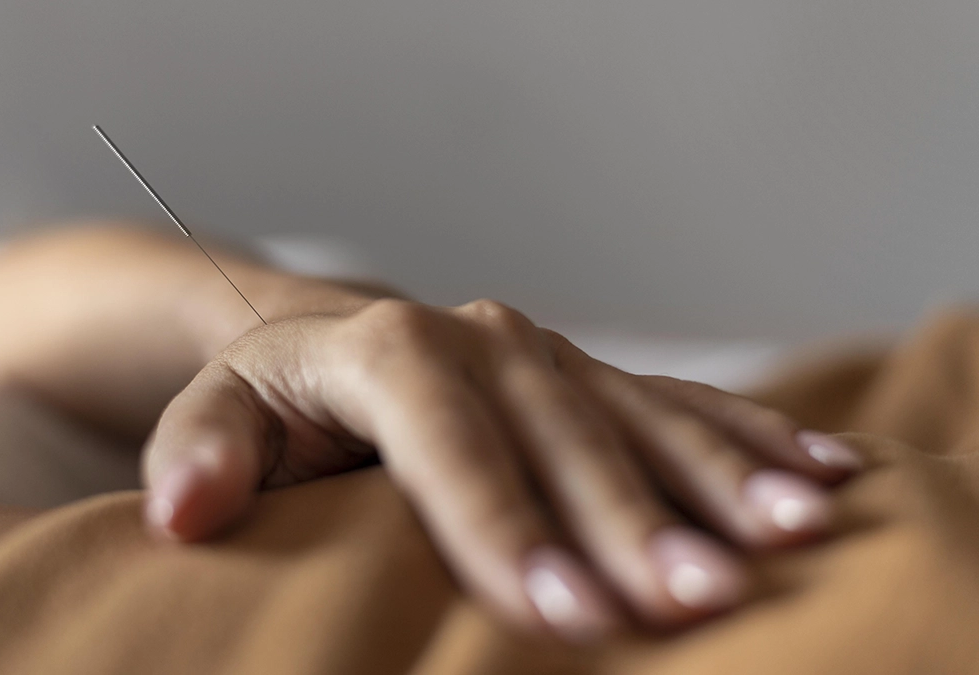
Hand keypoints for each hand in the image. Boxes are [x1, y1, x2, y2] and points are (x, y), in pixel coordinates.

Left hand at [142, 299, 861, 642]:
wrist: (337, 351)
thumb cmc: (276, 405)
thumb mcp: (219, 417)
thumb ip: (202, 453)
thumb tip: (186, 509)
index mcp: (393, 347)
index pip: (448, 437)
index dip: (500, 522)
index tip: (551, 607)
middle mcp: (486, 341)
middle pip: (564, 437)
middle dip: (629, 525)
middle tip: (689, 604)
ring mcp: (553, 359)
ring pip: (644, 420)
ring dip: (719, 481)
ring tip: (789, 536)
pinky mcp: (597, 381)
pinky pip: (684, 406)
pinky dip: (752, 443)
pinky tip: (822, 480)